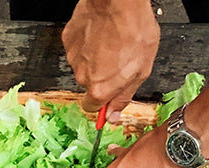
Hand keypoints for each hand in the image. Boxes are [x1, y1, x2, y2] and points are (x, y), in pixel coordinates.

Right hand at [62, 0, 159, 122]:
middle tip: (118, 61)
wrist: (119, 2)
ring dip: (95, 58)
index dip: (103, 102)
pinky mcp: (68, 39)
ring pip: (83, 65)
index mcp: (99, 88)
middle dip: (102, 76)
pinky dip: (88, 43)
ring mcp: (73, 57)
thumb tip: (113, 115)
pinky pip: (78, 48)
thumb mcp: (140, 71)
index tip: (109, 96)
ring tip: (112, 43)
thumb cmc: (133, 31)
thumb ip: (124, 96)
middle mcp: (82, 76)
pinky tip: (101, 34)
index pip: (92, 108)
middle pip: (89, 84)